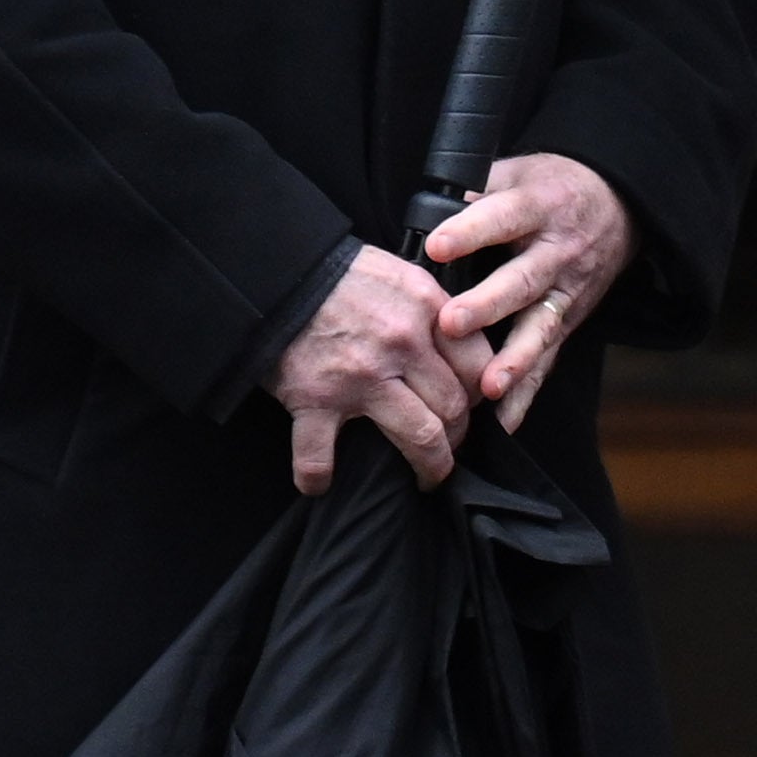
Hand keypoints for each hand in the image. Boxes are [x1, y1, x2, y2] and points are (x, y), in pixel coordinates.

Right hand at [269, 243, 464, 489]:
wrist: (275, 271)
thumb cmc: (338, 274)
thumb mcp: (400, 275)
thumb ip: (432, 309)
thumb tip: (461, 341)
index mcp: (426, 309)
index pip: (478, 365)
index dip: (482, 394)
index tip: (473, 408)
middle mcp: (401, 344)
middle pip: (454, 407)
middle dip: (460, 436)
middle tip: (451, 446)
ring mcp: (360, 376)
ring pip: (420, 438)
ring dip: (430, 467)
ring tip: (426, 479)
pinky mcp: (315, 399)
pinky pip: (319, 455)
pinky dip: (318, 477)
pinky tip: (319, 484)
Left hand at [420, 151, 632, 428]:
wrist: (617, 206)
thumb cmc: (550, 189)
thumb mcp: (517, 173)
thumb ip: (476, 190)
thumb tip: (425, 209)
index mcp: (538, 208)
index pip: (502, 218)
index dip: (470, 232)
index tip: (437, 246)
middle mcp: (556, 253)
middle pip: (521, 281)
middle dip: (487, 306)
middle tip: (450, 323)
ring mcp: (566, 292)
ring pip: (539, 328)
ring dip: (514, 361)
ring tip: (487, 387)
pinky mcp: (569, 323)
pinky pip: (548, 361)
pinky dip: (527, 393)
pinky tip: (504, 420)